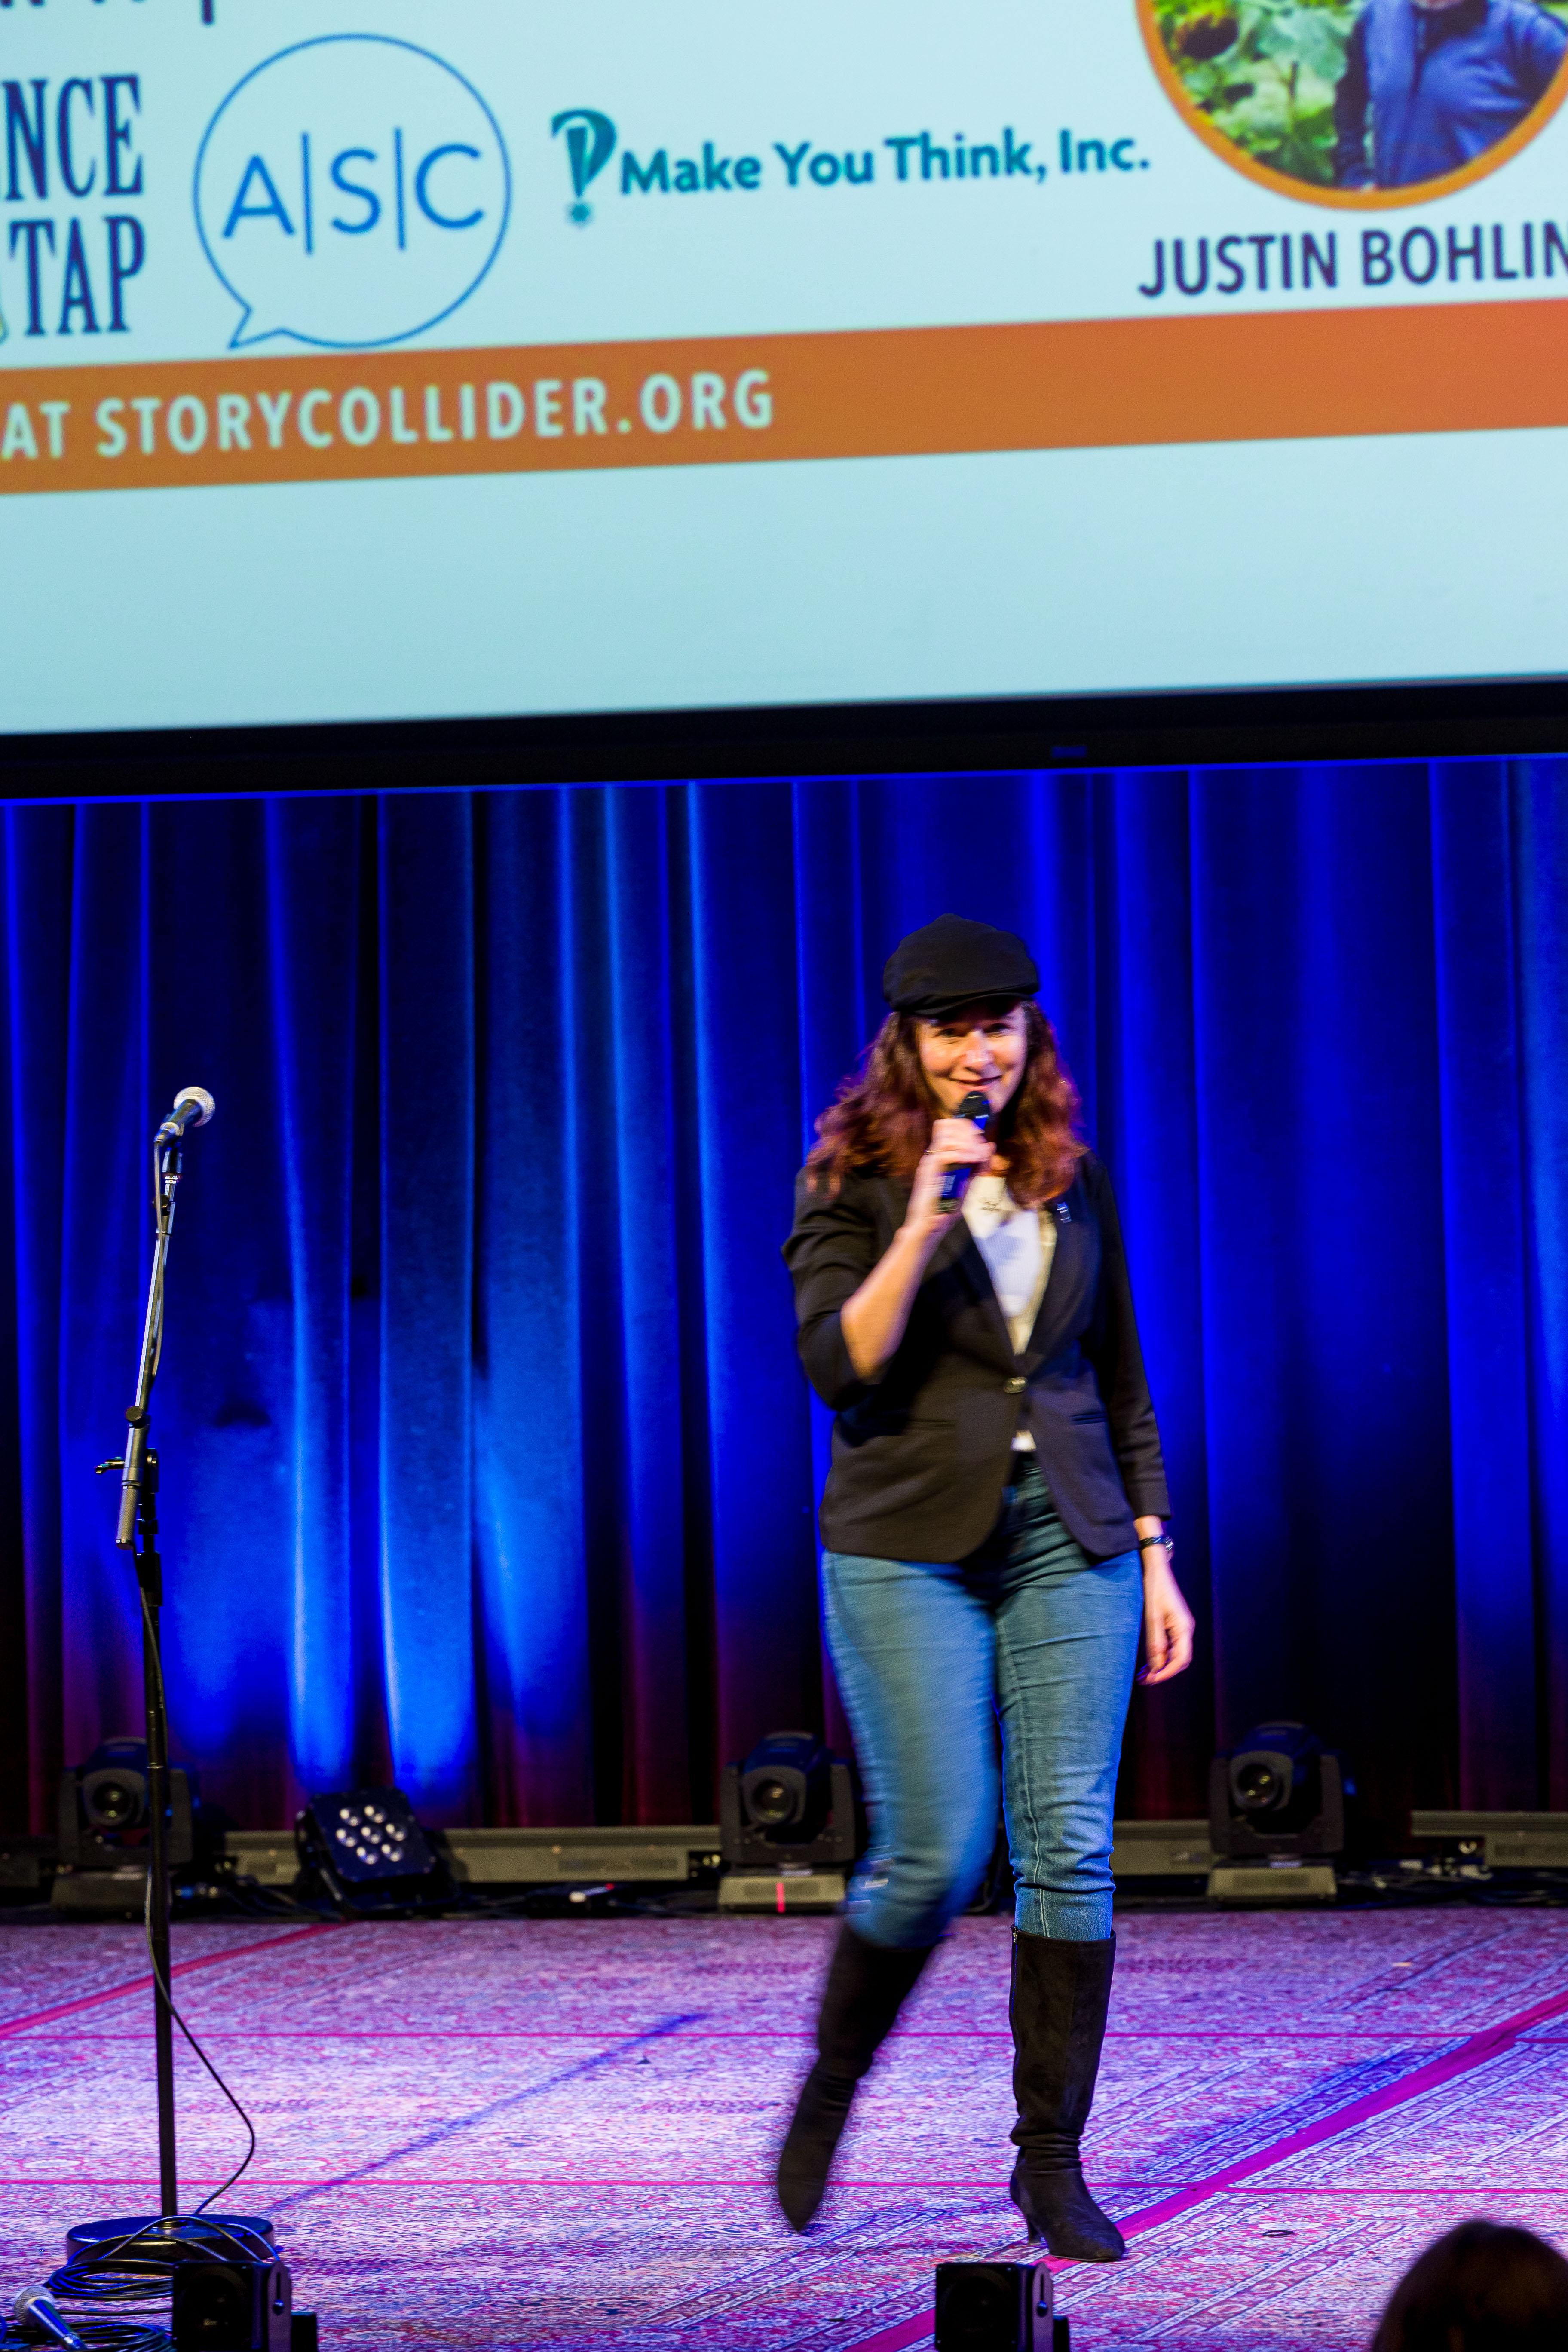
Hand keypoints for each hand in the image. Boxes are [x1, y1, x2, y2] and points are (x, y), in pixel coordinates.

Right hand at [905, 1116, 994, 1231]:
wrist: (929, 1227)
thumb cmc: (944, 1208)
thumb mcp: (966, 1183)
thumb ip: (977, 1166)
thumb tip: (989, 1147)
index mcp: (939, 1156)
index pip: (949, 1126)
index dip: (967, 1127)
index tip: (981, 1138)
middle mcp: (932, 1156)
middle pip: (948, 1126)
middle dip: (969, 1133)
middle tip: (981, 1148)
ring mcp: (929, 1164)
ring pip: (946, 1137)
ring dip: (966, 1143)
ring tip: (977, 1156)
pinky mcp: (928, 1174)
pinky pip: (944, 1155)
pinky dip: (962, 1155)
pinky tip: (972, 1161)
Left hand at [1137, 1547, 1194, 1685]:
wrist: (1155, 1568)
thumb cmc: (1153, 1589)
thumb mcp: (1152, 1617)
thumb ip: (1155, 1643)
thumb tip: (1156, 1668)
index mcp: (1184, 1627)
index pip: (1181, 1659)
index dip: (1167, 1672)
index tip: (1151, 1680)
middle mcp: (1185, 1629)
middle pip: (1179, 1659)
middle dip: (1163, 1671)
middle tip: (1144, 1680)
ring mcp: (1180, 1626)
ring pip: (1174, 1653)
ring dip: (1160, 1664)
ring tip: (1143, 1674)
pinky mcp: (1173, 1623)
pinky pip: (1170, 1644)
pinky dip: (1160, 1654)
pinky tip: (1148, 1660)